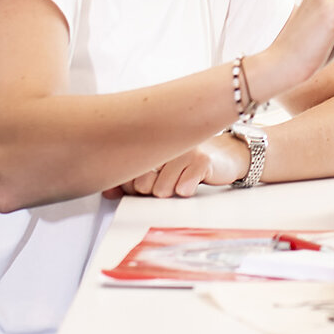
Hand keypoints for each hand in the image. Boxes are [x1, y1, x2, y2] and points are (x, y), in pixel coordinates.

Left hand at [102, 135, 248, 198]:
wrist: (226, 154)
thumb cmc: (187, 163)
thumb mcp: (157, 170)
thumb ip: (130, 180)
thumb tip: (107, 192)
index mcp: (148, 141)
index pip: (125, 174)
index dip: (130, 187)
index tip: (146, 180)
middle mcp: (163, 142)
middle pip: (140, 186)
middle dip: (152, 191)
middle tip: (167, 180)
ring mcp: (182, 150)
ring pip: (160, 190)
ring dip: (172, 192)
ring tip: (180, 179)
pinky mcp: (201, 160)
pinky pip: (183, 188)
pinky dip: (187, 190)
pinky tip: (192, 180)